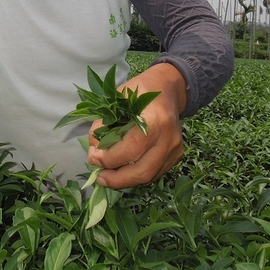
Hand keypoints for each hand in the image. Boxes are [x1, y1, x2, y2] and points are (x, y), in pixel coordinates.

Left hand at [86, 63, 186, 188]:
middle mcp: (169, 138)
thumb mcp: (118, 97)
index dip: (110, 158)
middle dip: (117, 179)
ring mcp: (175, 149)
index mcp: (156, 119)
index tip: (93, 157)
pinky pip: (154, 174)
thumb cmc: (141, 90)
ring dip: (124, 181)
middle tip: (98, 176)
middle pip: (142, 171)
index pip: (132, 148)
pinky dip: (135, 176)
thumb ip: (104, 122)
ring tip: (106, 176)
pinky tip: (121, 171)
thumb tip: (94, 149)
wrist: (168, 88)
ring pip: (149, 177)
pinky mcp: (176, 156)